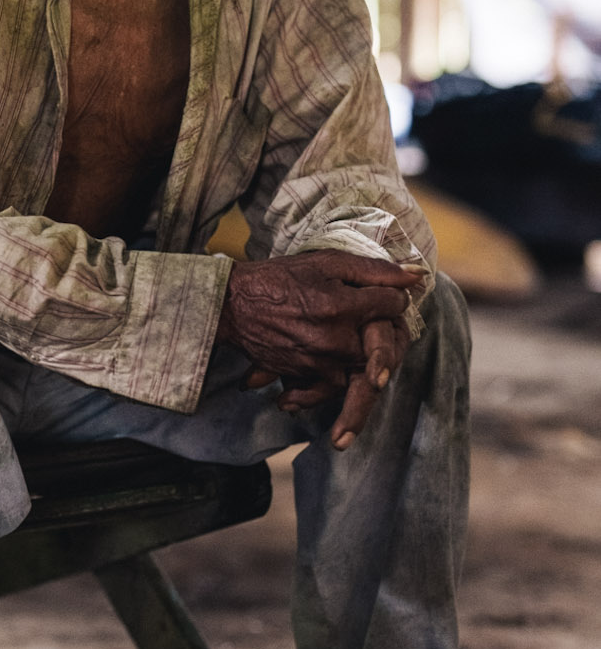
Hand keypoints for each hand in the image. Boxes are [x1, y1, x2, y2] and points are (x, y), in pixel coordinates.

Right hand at [218, 252, 418, 447]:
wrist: (231, 305)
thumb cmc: (279, 278)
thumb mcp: (326, 262)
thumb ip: (373, 270)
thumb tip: (415, 277)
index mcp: (344, 306)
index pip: (393, 307)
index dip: (394, 299)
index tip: (387, 295)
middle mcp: (335, 338)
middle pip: (382, 347)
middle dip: (384, 339)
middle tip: (377, 335)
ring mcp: (319, 361)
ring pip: (359, 371)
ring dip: (363, 365)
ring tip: (356, 355)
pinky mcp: (303, 375)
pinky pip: (331, 386)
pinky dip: (334, 380)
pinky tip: (329, 367)